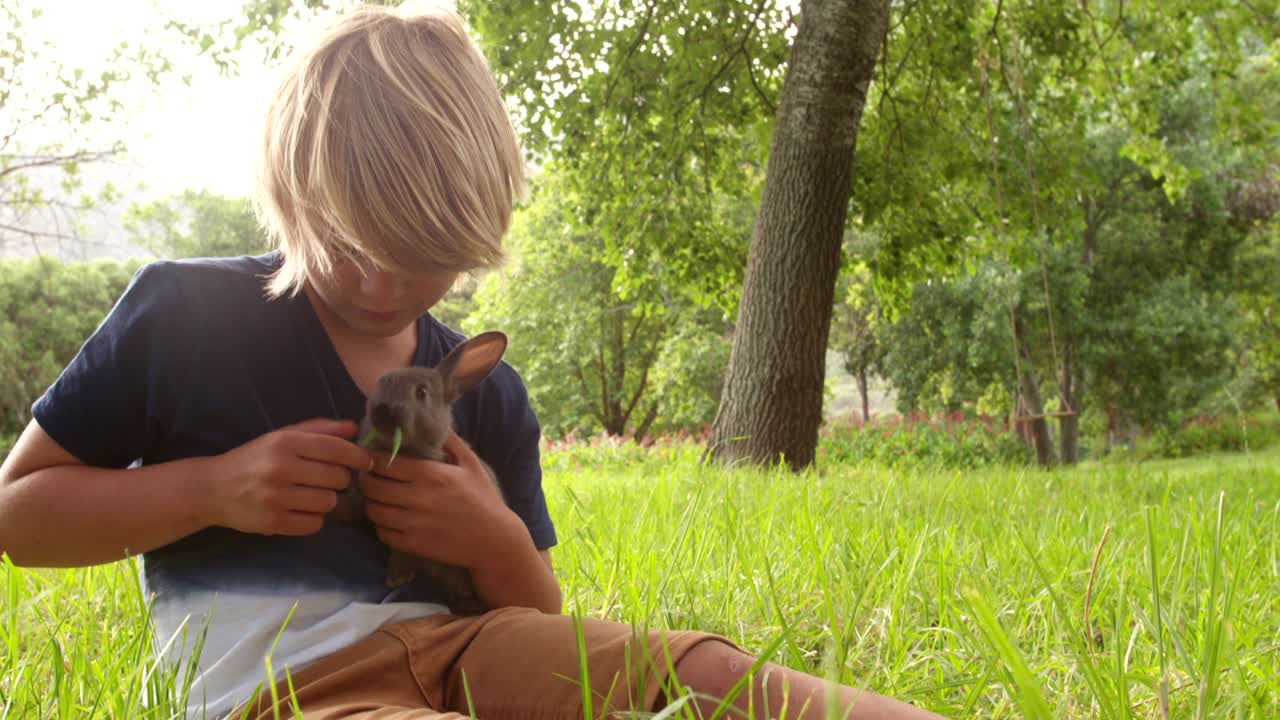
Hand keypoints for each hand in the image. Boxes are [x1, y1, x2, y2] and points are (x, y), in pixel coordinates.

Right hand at [205, 418, 371, 535]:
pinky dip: (313, 518)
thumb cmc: (255, 459)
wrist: (213, 489)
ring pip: (329, 502)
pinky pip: (315, 524)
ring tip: (310, 494)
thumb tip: (355, 428)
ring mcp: (276, 497)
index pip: (336, 449)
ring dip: (326, 499)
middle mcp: (280, 468)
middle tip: (326, 478)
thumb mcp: (283, 437)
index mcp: (285, 442)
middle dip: (339, 479)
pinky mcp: (273, 522)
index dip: (358, 456)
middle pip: (338, 478)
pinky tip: (300, 509)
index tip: (366, 462)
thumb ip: (320, 430)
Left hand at [359, 433, 520, 569]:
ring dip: (372, 503)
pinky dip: (381, 525)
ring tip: (378, 499)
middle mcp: (418, 498)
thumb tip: (432, 425)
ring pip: (374, 511)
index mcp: (431, 475)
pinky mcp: (412, 544)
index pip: (384, 463)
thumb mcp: (472, 465)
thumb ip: (451, 443)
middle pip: (373, 487)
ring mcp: (413, 523)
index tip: (371, 459)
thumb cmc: (483, 499)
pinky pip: (382, 533)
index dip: (372, 460)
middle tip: (369, 478)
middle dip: (367, 481)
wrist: (494, 540)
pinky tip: (390, 520)